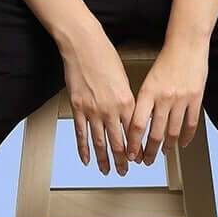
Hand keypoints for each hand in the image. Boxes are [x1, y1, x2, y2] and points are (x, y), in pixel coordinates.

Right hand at [60, 21, 136, 174]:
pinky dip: (84, 149)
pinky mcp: (78, 108)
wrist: (83, 45)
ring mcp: (93, 110)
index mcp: (127, 101)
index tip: (139, 158)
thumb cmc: (105, 56)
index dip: (137, 149)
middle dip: (123, 161)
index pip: (135, 133)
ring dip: (104, 160)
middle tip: (125, 171)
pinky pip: (81, 134)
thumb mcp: (124, 79)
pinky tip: (87, 159)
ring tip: (107, 171)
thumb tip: (128, 115)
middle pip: (119, 143)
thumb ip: (126, 100)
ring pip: (100, 143)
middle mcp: (111, 109)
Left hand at [126, 36, 208, 164]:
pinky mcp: (196, 98)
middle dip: (149, 152)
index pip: (136, 124)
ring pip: (173, 131)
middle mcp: (164, 97)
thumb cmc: (166, 61)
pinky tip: (182, 143)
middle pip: (155, 133)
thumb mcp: (148, 81)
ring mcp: (181, 99)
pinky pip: (191, 124)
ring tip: (163, 153)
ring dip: (167, 147)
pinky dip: (186, 137)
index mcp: (148, 92)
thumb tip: (136, 125)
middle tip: (146, 161)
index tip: (130, 153)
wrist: (187, 45)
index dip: (133, 143)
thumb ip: (143, 102)